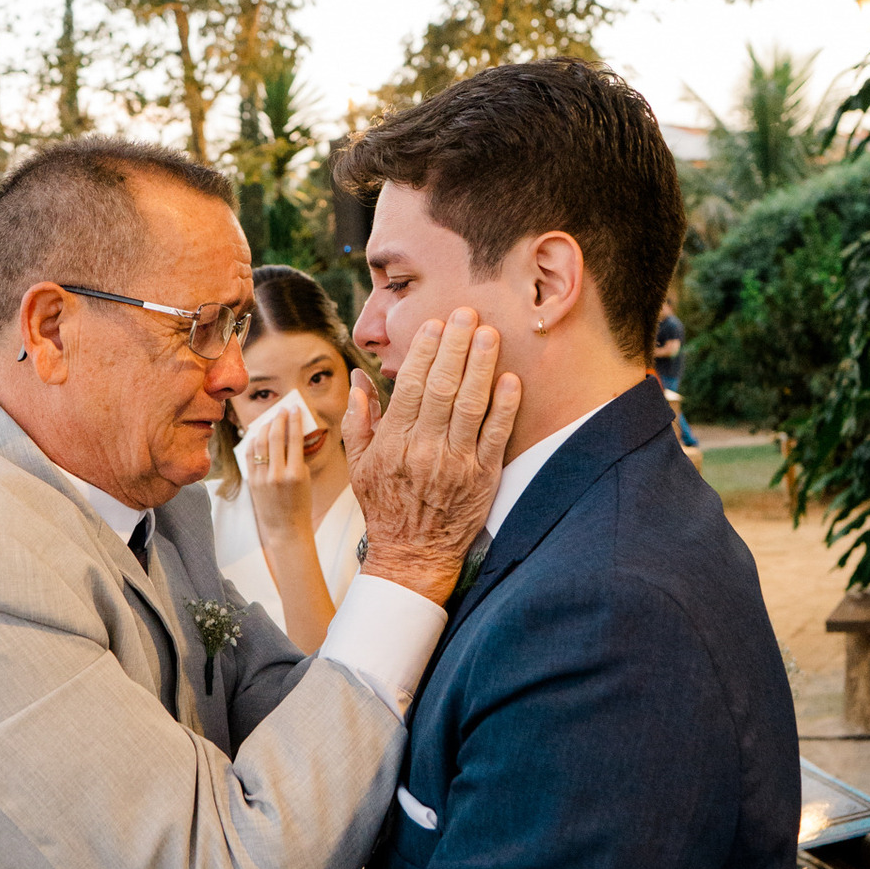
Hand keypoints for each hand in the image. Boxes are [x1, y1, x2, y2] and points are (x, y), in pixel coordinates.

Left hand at [244, 409, 313, 547]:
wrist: (286, 528)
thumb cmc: (301, 503)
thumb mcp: (305, 479)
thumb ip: (297, 457)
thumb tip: (289, 434)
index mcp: (296, 474)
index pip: (293, 438)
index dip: (294, 420)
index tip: (294, 408)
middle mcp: (277, 475)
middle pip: (274, 437)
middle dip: (278, 419)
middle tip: (282, 410)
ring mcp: (262, 478)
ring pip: (258, 443)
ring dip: (264, 427)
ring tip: (270, 420)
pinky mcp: (252, 482)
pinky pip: (249, 455)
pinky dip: (253, 441)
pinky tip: (257, 434)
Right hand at [344, 309, 520, 604]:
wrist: (412, 555)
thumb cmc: (384, 506)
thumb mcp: (359, 465)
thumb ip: (360, 419)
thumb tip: (360, 376)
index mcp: (393, 443)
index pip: (412, 387)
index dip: (425, 352)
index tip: (436, 324)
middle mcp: (424, 450)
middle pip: (444, 388)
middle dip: (456, 346)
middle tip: (468, 313)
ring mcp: (456, 464)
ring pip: (472, 405)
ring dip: (482, 366)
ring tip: (490, 333)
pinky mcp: (483, 478)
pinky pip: (497, 435)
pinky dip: (504, 406)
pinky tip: (510, 379)